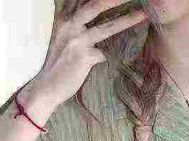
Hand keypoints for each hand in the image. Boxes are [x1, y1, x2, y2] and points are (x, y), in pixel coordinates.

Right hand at [31, 0, 148, 108]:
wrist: (47, 85)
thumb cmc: (57, 62)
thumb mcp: (62, 35)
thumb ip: (76, 23)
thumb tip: (94, 16)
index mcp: (64, 16)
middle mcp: (69, 23)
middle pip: (95, 3)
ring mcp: (77, 39)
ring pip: (105, 26)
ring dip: (126, 19)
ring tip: (142, 14)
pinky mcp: (84, 56)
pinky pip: (105, 53)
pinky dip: (114, 54)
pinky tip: (120, 56)